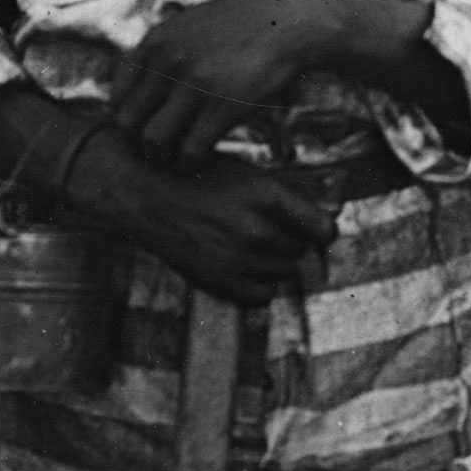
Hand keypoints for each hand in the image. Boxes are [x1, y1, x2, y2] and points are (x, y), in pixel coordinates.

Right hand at [103, 154, 337, 305]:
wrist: (147, 195)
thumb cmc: (200, 178)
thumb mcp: (247, 174)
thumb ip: (283, 198)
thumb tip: (321, 224)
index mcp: (267, 195)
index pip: (323, 229)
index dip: (323, 232)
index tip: (318, 232)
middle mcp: (256, 229)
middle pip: (300, 251)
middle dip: (291, 242)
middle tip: (269, 231)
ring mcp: (237, 258)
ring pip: (283, 273)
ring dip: (274, 263)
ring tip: (250, 245)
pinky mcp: (218, 280)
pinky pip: (262, 295)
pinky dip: (259, 285)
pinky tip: (244, 267)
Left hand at [109, 0, 335, 166]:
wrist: (289, 20)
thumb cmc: (243, 25)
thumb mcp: (192, 25)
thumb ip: (164, 51)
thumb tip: (142, 83)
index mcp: (155, 42)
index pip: (116, 95)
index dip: (127, 119)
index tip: (145, 130)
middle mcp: (167, 63)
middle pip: (128, 122)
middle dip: (138, 144)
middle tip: (157, 153)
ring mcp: (194, 86)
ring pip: (154, 141)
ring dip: (162, 159)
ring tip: (176, 161)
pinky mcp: (223, 108)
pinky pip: (191, 151)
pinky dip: (190, 164)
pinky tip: (200, 162)